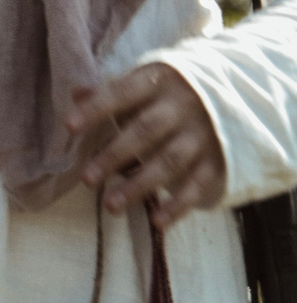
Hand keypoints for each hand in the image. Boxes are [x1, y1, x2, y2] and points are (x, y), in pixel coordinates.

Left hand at [68, 65, 224, 228]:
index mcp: (157, 81)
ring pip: (169, 162)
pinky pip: (198, 185)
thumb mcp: (144, 82)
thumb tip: (74, 93)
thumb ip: (110, 91)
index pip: (121, 93)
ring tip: (110, 207)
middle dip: (114, 155)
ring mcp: (202, 134)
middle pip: (145, 131)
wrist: (233, 95)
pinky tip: (157, 221)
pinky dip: (179, 205)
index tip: (68, 126)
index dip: (95, 109)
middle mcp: (182, 106)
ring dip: (139, 186)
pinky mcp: (219, 160)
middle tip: (86, 178)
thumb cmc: (169, 91)